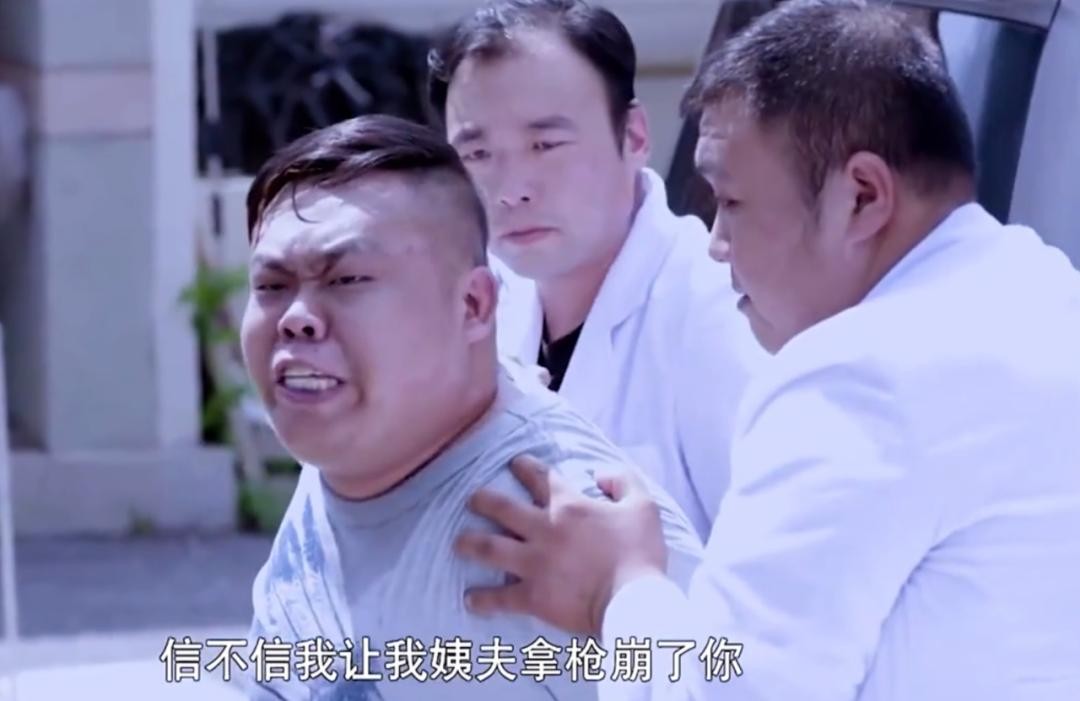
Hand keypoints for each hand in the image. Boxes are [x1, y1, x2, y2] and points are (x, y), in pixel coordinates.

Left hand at [454, 454, 667, 634]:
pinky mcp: (532, 596)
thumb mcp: (644, 506)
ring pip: (490, 548)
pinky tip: (470, 599)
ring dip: (470, 544)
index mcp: (569, 506)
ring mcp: (534, 564)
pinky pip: (500, 597)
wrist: (633, 601)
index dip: (526, 467)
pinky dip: (483, 599)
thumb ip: (623, 481)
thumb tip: (601, 474)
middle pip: (502, 508)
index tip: (515, 463)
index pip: (541, 478)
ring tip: (459, 543)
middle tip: (472, 499)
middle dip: (483, 501)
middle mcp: (544, 529)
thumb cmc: (640, 554)